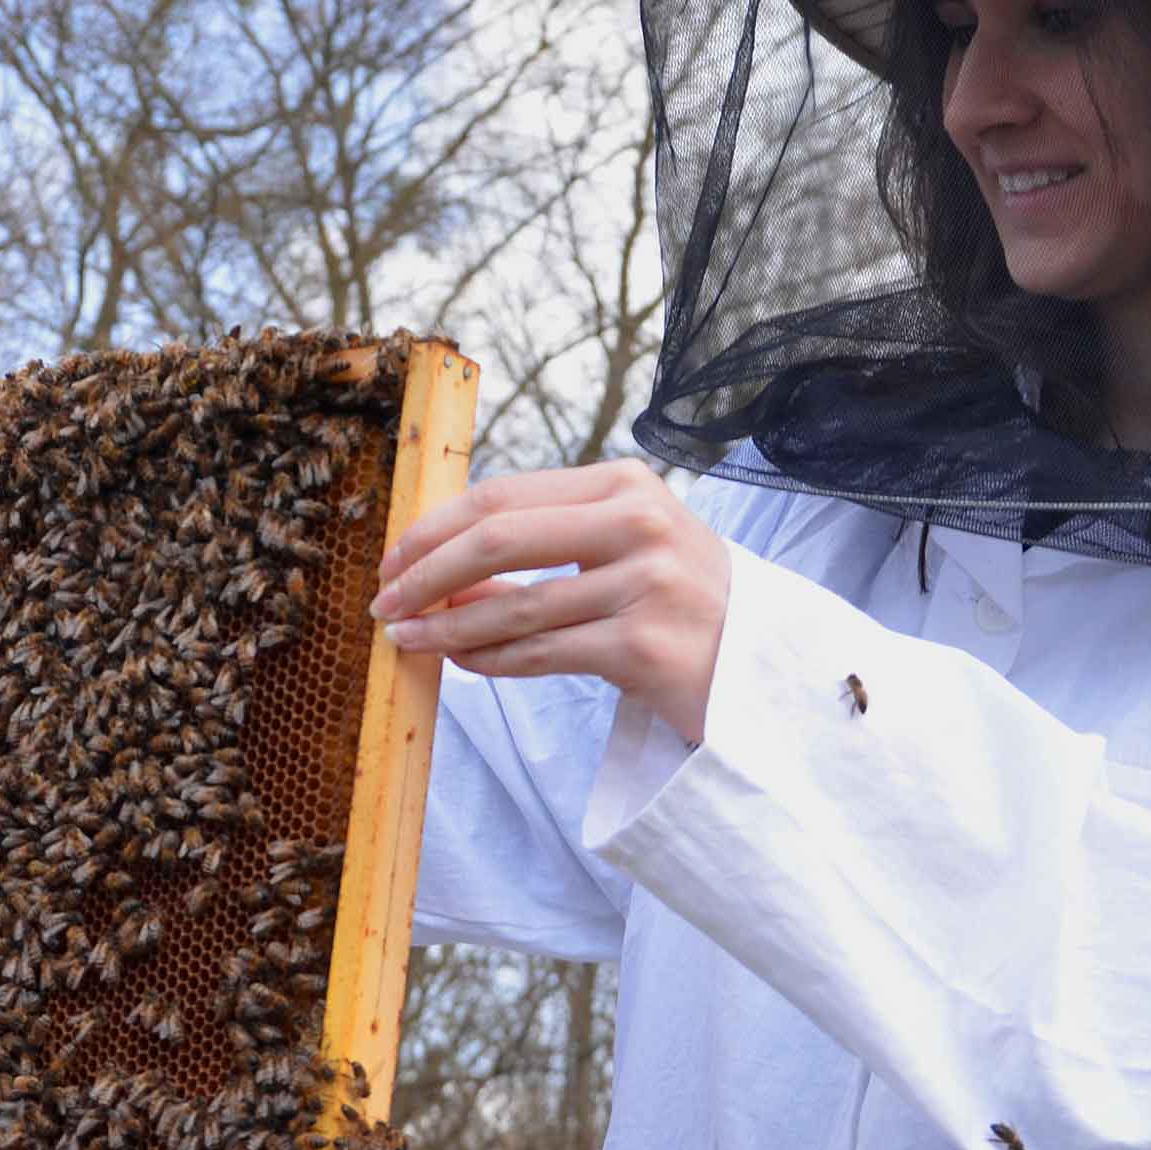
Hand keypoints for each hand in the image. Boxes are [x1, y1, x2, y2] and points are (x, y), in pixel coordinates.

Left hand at [370, 460, 730, 743]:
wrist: (767, 665)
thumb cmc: (679, 603)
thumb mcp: (621, 550)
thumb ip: (543, 546)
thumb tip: (439, 570)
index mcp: (623, 484)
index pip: (502, 494)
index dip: (433, 527)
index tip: (392, 558)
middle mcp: (639, 523)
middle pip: (496, 540)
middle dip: (424, 573)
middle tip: (383, 603)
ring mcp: (647, 584)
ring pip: (513, 607)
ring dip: (445, 628)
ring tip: (406, 640)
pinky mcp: (647, 647)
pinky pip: (541, 654)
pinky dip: (488, 661)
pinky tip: (460, 664)